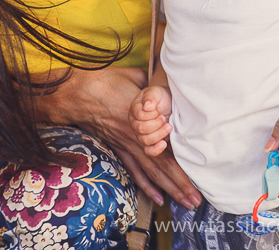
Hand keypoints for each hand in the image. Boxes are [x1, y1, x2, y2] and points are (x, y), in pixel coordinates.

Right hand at [36, 67, 200, 208]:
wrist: (78, 93)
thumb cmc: (107, 82)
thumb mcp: (136, 76)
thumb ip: (153, 85)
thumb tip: (167, 79)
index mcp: (145, 122)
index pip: (169, 149)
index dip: (185, 165)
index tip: (201, 177)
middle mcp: (137, 140)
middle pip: (163, 167)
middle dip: (181, 185)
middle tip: (197, 200)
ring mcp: (126, 147)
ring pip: (152, 173)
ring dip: (169, 189)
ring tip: (185, 202)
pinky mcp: (117, 149)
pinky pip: (134, 172)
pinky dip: (146, 186)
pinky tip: (157, 198)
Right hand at [129, 86, 172, 155]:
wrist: (170, 103)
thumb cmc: (161, 97)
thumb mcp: (157, 91)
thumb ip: (150, 96)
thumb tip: (147, 106)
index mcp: (135, 110)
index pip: (139, 115)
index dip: (150, 113)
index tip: (158, 109)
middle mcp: (135, 123)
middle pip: (141, 129)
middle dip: (156, 124)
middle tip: (163, 117)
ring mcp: (141, 134)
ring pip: (146, 140)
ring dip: (159, 134)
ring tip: (169, 126)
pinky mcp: (150, 142)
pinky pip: (149, 151)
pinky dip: (156, 149)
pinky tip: (164, 143)